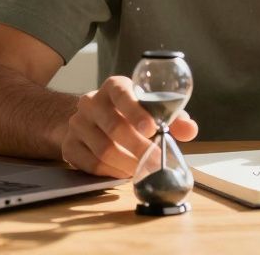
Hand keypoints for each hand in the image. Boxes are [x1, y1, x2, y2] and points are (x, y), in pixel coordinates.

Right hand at [60, 75, 197, 177]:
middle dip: (139, 147)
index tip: (152, 128)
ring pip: (103, 149)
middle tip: (156, 162)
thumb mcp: (150, 109)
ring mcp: (77, 124)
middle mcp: (91, 102)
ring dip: (127, 163)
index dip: (136, 111)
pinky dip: (111, 172)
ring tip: (142, 169)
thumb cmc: (129, 114)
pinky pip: (91, 164)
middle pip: (113, 126)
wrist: (90, 120)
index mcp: (113, 87)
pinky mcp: (69, 146)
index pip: (121, 93)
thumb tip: (190, 130)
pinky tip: (124, 172)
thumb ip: (172, 118)